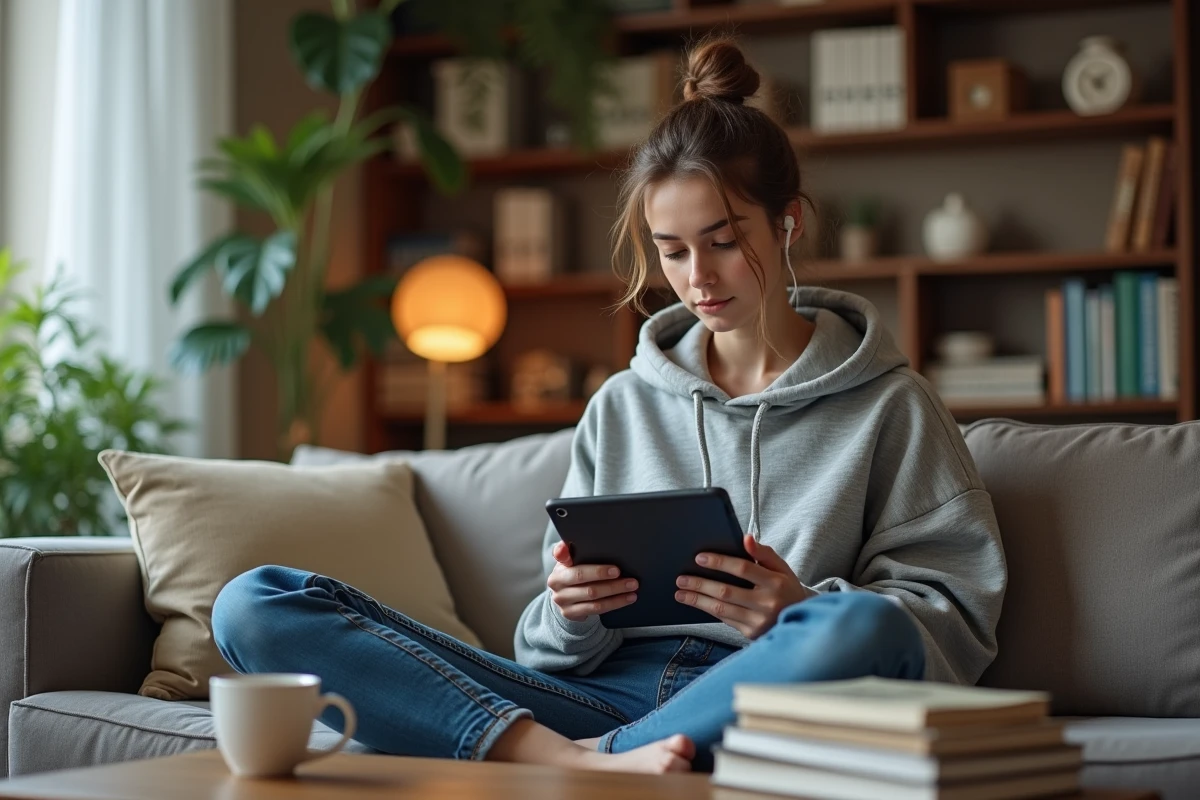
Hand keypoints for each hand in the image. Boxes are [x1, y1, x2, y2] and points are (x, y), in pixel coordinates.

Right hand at [547, 541, 638, 621]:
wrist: (563, 595)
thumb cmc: (572, 571)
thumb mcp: (570, 559)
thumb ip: (571, 549)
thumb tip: (577, 541)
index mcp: (558, 568)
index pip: (574, 565)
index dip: (595, 569)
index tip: (616, 570)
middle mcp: (556, 585)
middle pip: (587, 583)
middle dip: (611, 581)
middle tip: (630, 578)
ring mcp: (562, 601)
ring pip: (594, 597)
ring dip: (616, 593)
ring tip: (632, 588)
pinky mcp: (570, 613)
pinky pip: (596, 610)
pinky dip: (614, 603)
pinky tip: (627, 598)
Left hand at [675, 534, 813, 638]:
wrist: (801, 619)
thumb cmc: (786, 589)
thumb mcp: (781, 567)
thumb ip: (764, 552)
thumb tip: (746, 538)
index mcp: (776, 583)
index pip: (743, 569)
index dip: (720, 562)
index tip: (699, 558)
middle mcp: (767, 603)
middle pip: (727, 591)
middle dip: (700, 584)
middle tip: (681, 578)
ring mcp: (759, 621)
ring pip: (721, 609)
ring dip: (697, 600)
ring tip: (680, 593)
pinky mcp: (751, 633)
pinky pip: (725, 619)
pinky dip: (708, 610)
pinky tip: (696, 603)